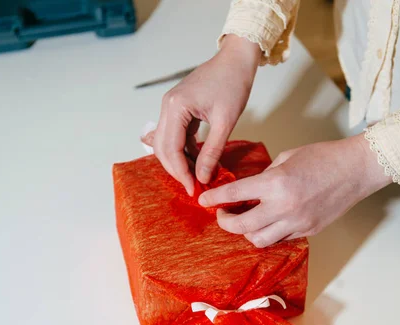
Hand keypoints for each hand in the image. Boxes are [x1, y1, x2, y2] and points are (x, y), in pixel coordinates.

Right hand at [152, 35, 260, 195]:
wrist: (236, 60)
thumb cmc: (233, 83)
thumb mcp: (225, 121)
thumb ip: (212, 151)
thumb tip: (203, 177)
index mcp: (175, 107)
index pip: (171, 149)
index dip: (181, 173)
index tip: (194, 190)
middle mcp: (167, 106)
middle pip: (163, 148)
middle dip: (178, 170)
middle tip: (196, 187)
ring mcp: (171, 107)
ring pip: (168, 143)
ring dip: (182, 162)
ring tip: (201, 176)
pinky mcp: (179, 109)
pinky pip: (177, 136)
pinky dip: (186, 150)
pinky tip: (201, 161)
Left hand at [198, 135, 391, 246]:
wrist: (355, 170)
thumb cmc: (323, 157)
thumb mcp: (287, 157)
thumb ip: (265, 176)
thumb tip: (249, 189)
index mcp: (276, 183)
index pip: (234, 195)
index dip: (214, 199)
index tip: (204, 201)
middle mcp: (284, 207)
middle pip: (241, 226)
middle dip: (225, 222)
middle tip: (222, 215)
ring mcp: (297, 223)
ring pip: (259, 240)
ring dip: (247, 231)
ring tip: (246, 219)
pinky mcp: (308, 231)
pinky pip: (280, 239)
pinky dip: (269, 232)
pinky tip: (269, 221)